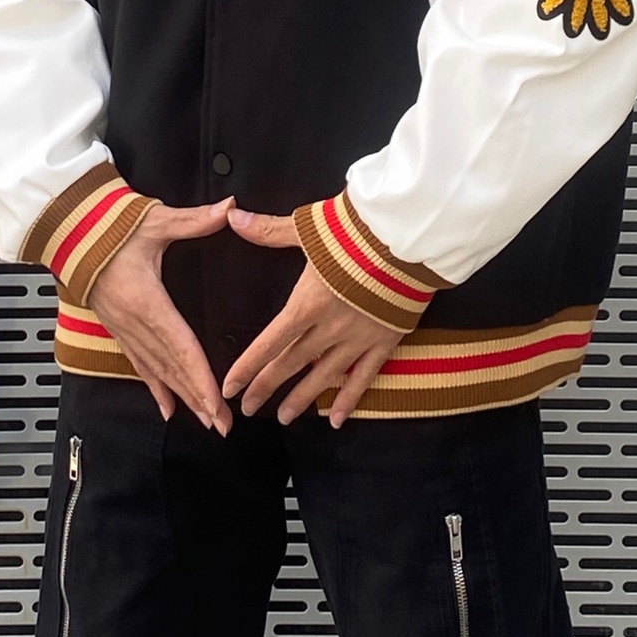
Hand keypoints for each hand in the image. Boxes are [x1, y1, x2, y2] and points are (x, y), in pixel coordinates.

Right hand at [87, 195, 234, 433]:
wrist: (68, 228)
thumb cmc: (108, 225)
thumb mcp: (155, 221)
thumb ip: (195, 220)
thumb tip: (230, 208)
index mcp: (146, 301)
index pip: (179, 347)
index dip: (198, 377)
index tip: (215, 401)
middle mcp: (133, 323)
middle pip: (170, 369)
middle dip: (196, 398)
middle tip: (221, 424)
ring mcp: (123, 328)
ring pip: (155, 372)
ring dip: (181, 397)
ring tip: (204, 421)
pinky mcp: (117, 327)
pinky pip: (138, 364)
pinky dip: (154, 388)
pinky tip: (167, 408)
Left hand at [222, 206, 406, 427]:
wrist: (406, 239)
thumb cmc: (354, 232)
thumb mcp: (307, 228)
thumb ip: (269, 230)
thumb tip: (231, 216)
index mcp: (306, 304)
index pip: (269, 343)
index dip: (248, 368)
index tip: (230, 389)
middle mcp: (328, 329)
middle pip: (291, 364)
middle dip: (266, 387)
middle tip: (248, 408)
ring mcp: (358, 339)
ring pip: (323, 377)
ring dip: (302, 398)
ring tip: (284, 418)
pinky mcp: (384, 341)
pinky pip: (364, 377)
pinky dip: (350, 399)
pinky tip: (337, 420)